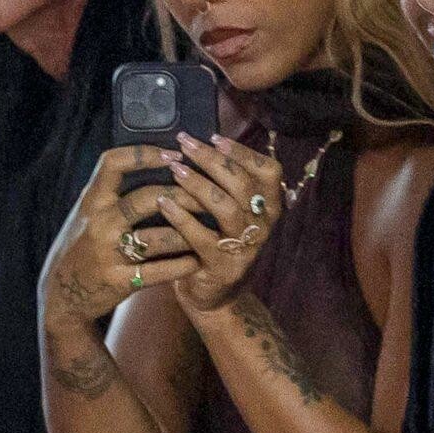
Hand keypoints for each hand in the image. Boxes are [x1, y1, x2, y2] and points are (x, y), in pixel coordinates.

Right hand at [41, 145, 205, 324]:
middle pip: (147, 198)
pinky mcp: (119, 280)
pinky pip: (158, 271)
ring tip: (212, 231)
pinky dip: (181, 265)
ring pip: (158, 237)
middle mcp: (99, 222)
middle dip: (183, 196)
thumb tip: (154, 166)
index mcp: (92, 201)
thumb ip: (113, 193)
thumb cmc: (83, 248)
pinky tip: (197, 260)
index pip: (113, 163)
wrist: (62, 294)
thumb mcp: (89, 215)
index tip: (174, 154)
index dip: (145, 154)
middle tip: (209, 197)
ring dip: (189, 234)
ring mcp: (108, 252)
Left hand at [153, 133, 283, 314]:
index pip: (269, 171)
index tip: (215, 138)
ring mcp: (246, 247)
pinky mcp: (224, 266)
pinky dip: (181, 218)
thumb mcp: (232, 212)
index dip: (244, 152)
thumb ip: (227, 184)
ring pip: (226, 208)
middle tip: (185, 144)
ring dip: (198, 185)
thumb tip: (204, 143)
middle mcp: (263, 226)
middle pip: (243, 184)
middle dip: (212, 160)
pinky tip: (164, 203)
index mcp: (269, 207)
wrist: (215, 294)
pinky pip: (202, 237)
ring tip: (174, 169)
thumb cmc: (217, 242)